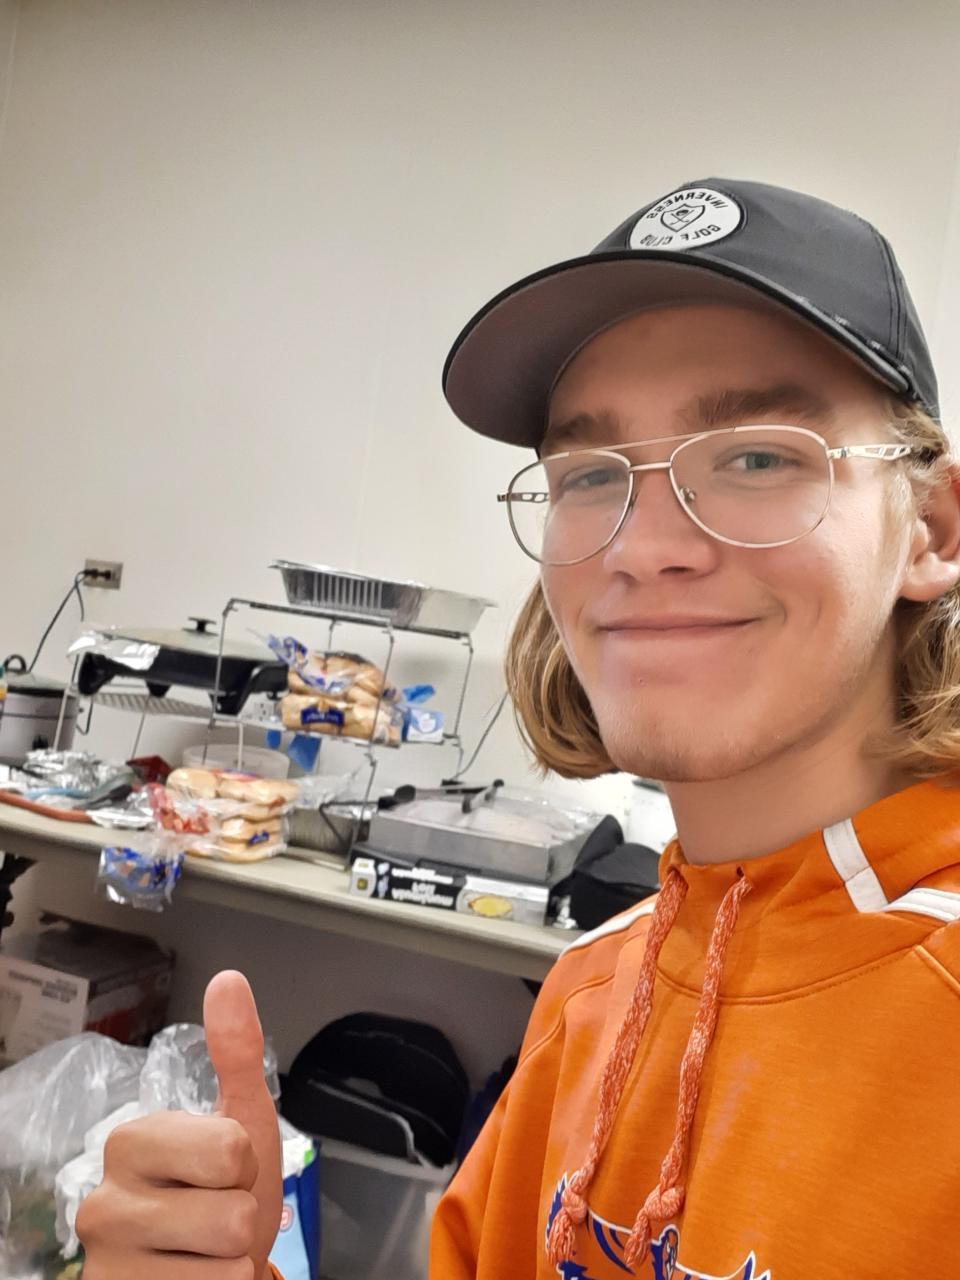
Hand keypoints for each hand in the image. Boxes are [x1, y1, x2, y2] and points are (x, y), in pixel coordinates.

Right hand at [78, 971, 282, 1278]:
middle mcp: (103, 1203)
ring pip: (225, 1264)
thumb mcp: (242, 1120)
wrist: (215, 1268)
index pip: (230, 1149)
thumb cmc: (225, 1192)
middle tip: (218, 1217)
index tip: (225, 1172)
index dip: (245, 1166)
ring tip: (208, 1255)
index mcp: (130, 1141)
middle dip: (243, 1218)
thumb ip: (237, 1052)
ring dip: (233, 1264)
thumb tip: (228, 979)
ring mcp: (106, 1266)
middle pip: (232, 1212)